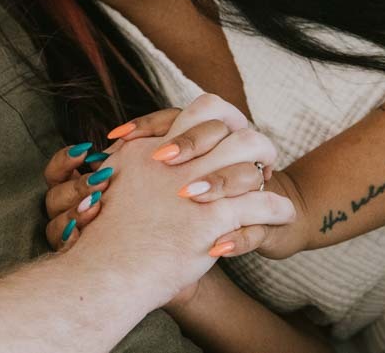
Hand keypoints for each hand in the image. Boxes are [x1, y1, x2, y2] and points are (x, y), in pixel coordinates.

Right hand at [42, 95, 294, 305]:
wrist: (102, 273)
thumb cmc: (101, 236)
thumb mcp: (108, 184)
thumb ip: (123, 160)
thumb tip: (127, 146)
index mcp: (149, 149)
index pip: (200, 111)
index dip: (220, 122)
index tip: (225, 140)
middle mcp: (171, 162)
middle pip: (230, 128)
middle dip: (251, 142)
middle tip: (261, 158)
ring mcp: (191, 189)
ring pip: (249, 161)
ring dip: (265, 172)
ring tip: (271, 182)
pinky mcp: (209, 220)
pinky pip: (260, 205)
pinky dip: (277, 209)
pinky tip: (282, 215)